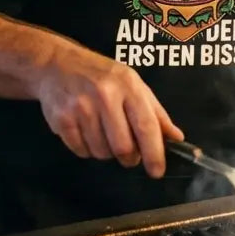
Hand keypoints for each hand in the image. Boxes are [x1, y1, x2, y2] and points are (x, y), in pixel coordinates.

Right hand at [36, 41, 183, 177]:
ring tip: (102, 132)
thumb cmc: (101, 74)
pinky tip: (85, 130)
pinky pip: (81, 151)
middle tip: (128, 152)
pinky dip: (86, 149)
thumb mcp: (132, 83)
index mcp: (128, 85)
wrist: (57, 64)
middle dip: (129, 157)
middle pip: (123, 147)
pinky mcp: (61, 120)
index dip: (154, 153)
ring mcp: (81, 107)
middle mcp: (105, 95)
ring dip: (106, 152)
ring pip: (101, 153)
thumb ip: (155, 112)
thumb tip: (177, 138)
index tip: (157, 171)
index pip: (146, 126)